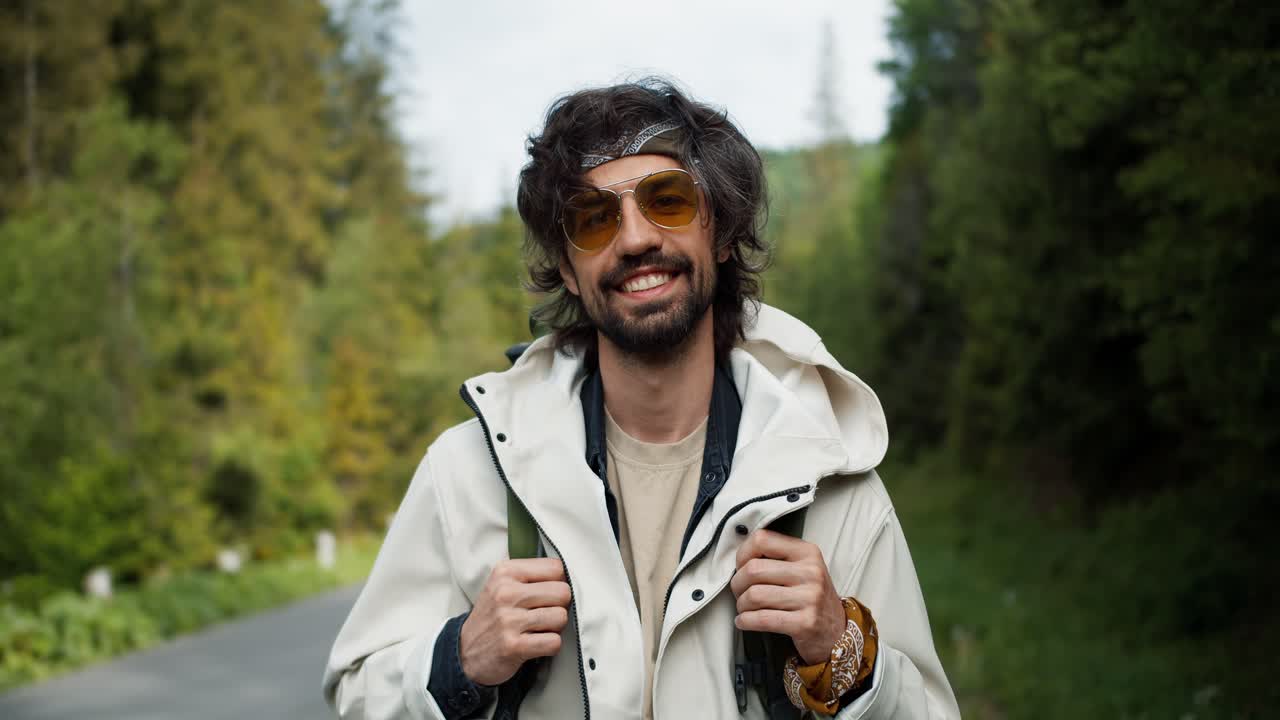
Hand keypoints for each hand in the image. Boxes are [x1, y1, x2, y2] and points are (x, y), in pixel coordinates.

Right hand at [459, 558, 570, 685]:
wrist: (465, 651)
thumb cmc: (493, 615)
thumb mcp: (503, 584)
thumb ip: (532, 575)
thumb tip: (570, 576)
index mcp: (505, 572)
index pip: (556, 567)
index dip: (558, 582)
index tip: (546, 593)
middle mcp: (506, 593)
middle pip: (563, 592)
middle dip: (559, 606)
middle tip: (543, 613)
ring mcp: (508, 620)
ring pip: (561, 617)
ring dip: (555, 627)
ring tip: (538, 629)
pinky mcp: (513, 646)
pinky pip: (554, 642)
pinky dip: (550, 646)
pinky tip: (536, 644)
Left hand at [730, 529, 845, 665]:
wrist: (837, 630)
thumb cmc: (811, 597)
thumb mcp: (802, 568)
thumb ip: (776, 557)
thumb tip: (738, 558)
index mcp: (807, 552)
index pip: (762, 540)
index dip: (742, 554)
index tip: (740, 566)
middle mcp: (811, 572)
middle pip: (754, 570)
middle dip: (737, 584)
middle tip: (739, 592)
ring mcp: (810, 598)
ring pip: (755, 595)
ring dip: (741, 605)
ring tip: (744, 608)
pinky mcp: (805, 623)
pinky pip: (762, 619)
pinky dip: (745, 621)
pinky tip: (744, 621)